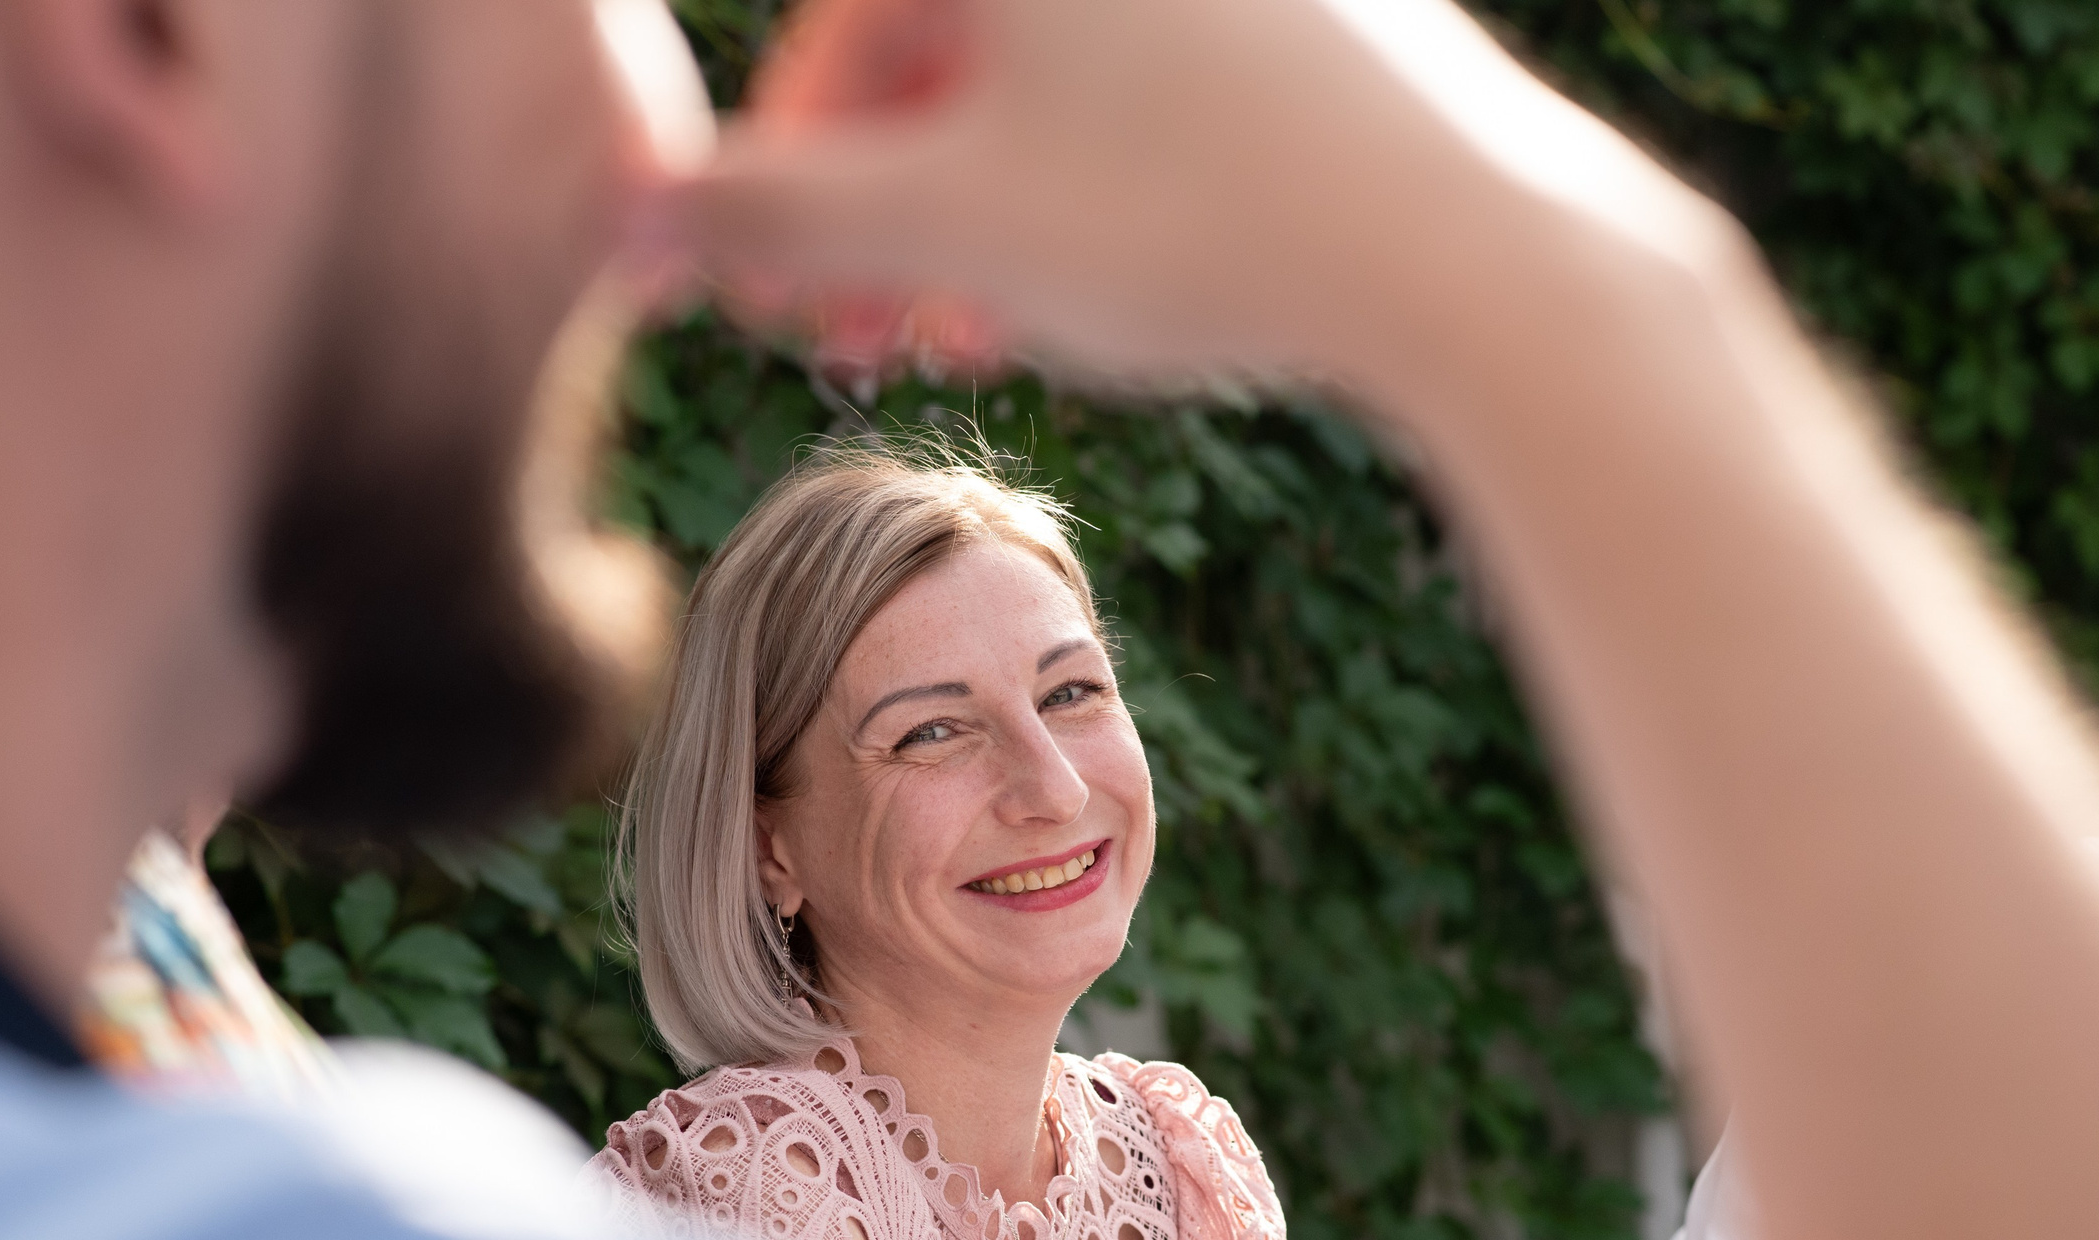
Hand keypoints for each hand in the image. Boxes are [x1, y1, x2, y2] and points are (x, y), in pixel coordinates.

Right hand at [686, 0, 1741, 389]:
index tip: (781, 306)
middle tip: (871, 346)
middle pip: (947, 55)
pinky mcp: (1322, 10)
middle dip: (892, 211)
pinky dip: (1104, 176)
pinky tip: (1110, 286)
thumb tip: (623, 227)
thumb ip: (769, 217)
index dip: (788, 182)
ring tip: (989, 339)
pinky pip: (1162, 82)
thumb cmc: (1201, 217)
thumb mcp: (951, 230)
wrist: (1475, 247)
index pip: (844, 35)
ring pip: (1056, 80)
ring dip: (992, 213)